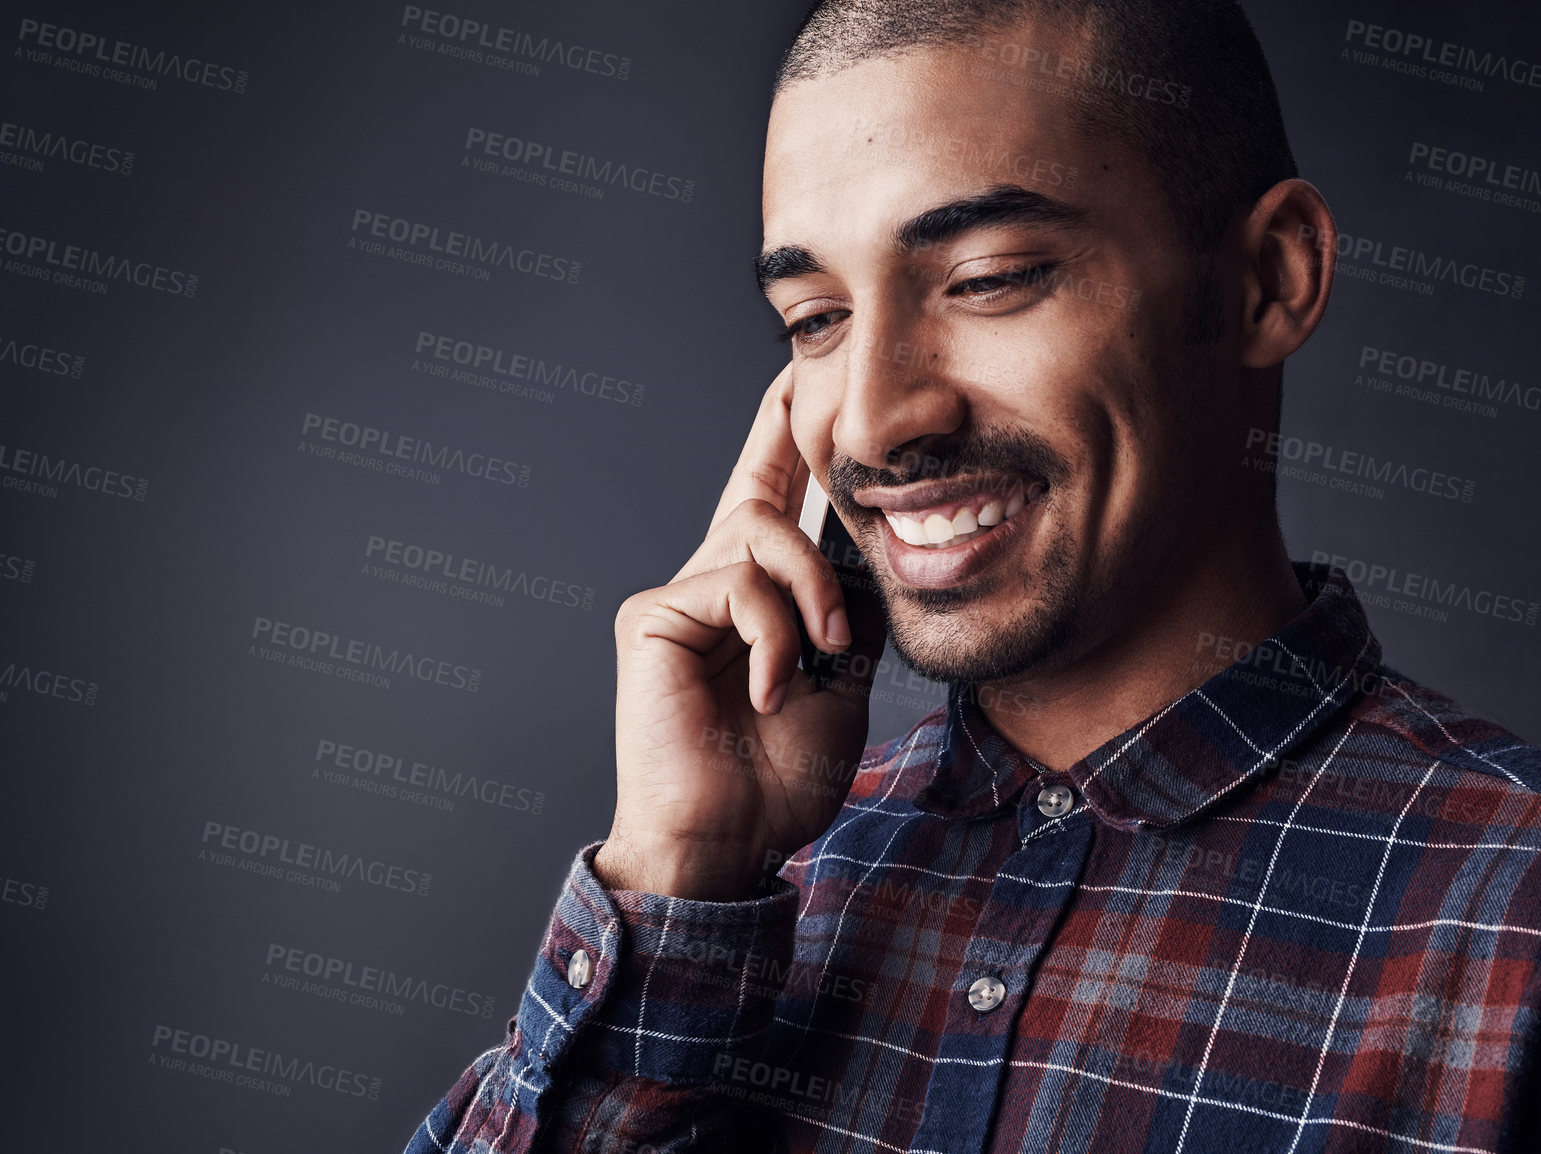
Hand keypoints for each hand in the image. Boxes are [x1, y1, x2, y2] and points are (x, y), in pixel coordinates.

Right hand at [596, 366, 885, 900]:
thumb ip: (847, 613)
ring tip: (823, 650)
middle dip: (787, 438)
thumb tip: (869, 553)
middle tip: (801, 382)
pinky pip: (735, 585)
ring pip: (761, 535)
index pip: (772, 505)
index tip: (798, 381)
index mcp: (753, 602)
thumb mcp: (840, 680)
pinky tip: (772, 689)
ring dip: (811, 589)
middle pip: (760, 492)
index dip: (783, 441)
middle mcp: (710, 586)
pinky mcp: (652, 615)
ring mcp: (677, 597)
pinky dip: (773, 635)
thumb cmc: (777, 775)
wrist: (728, 840)